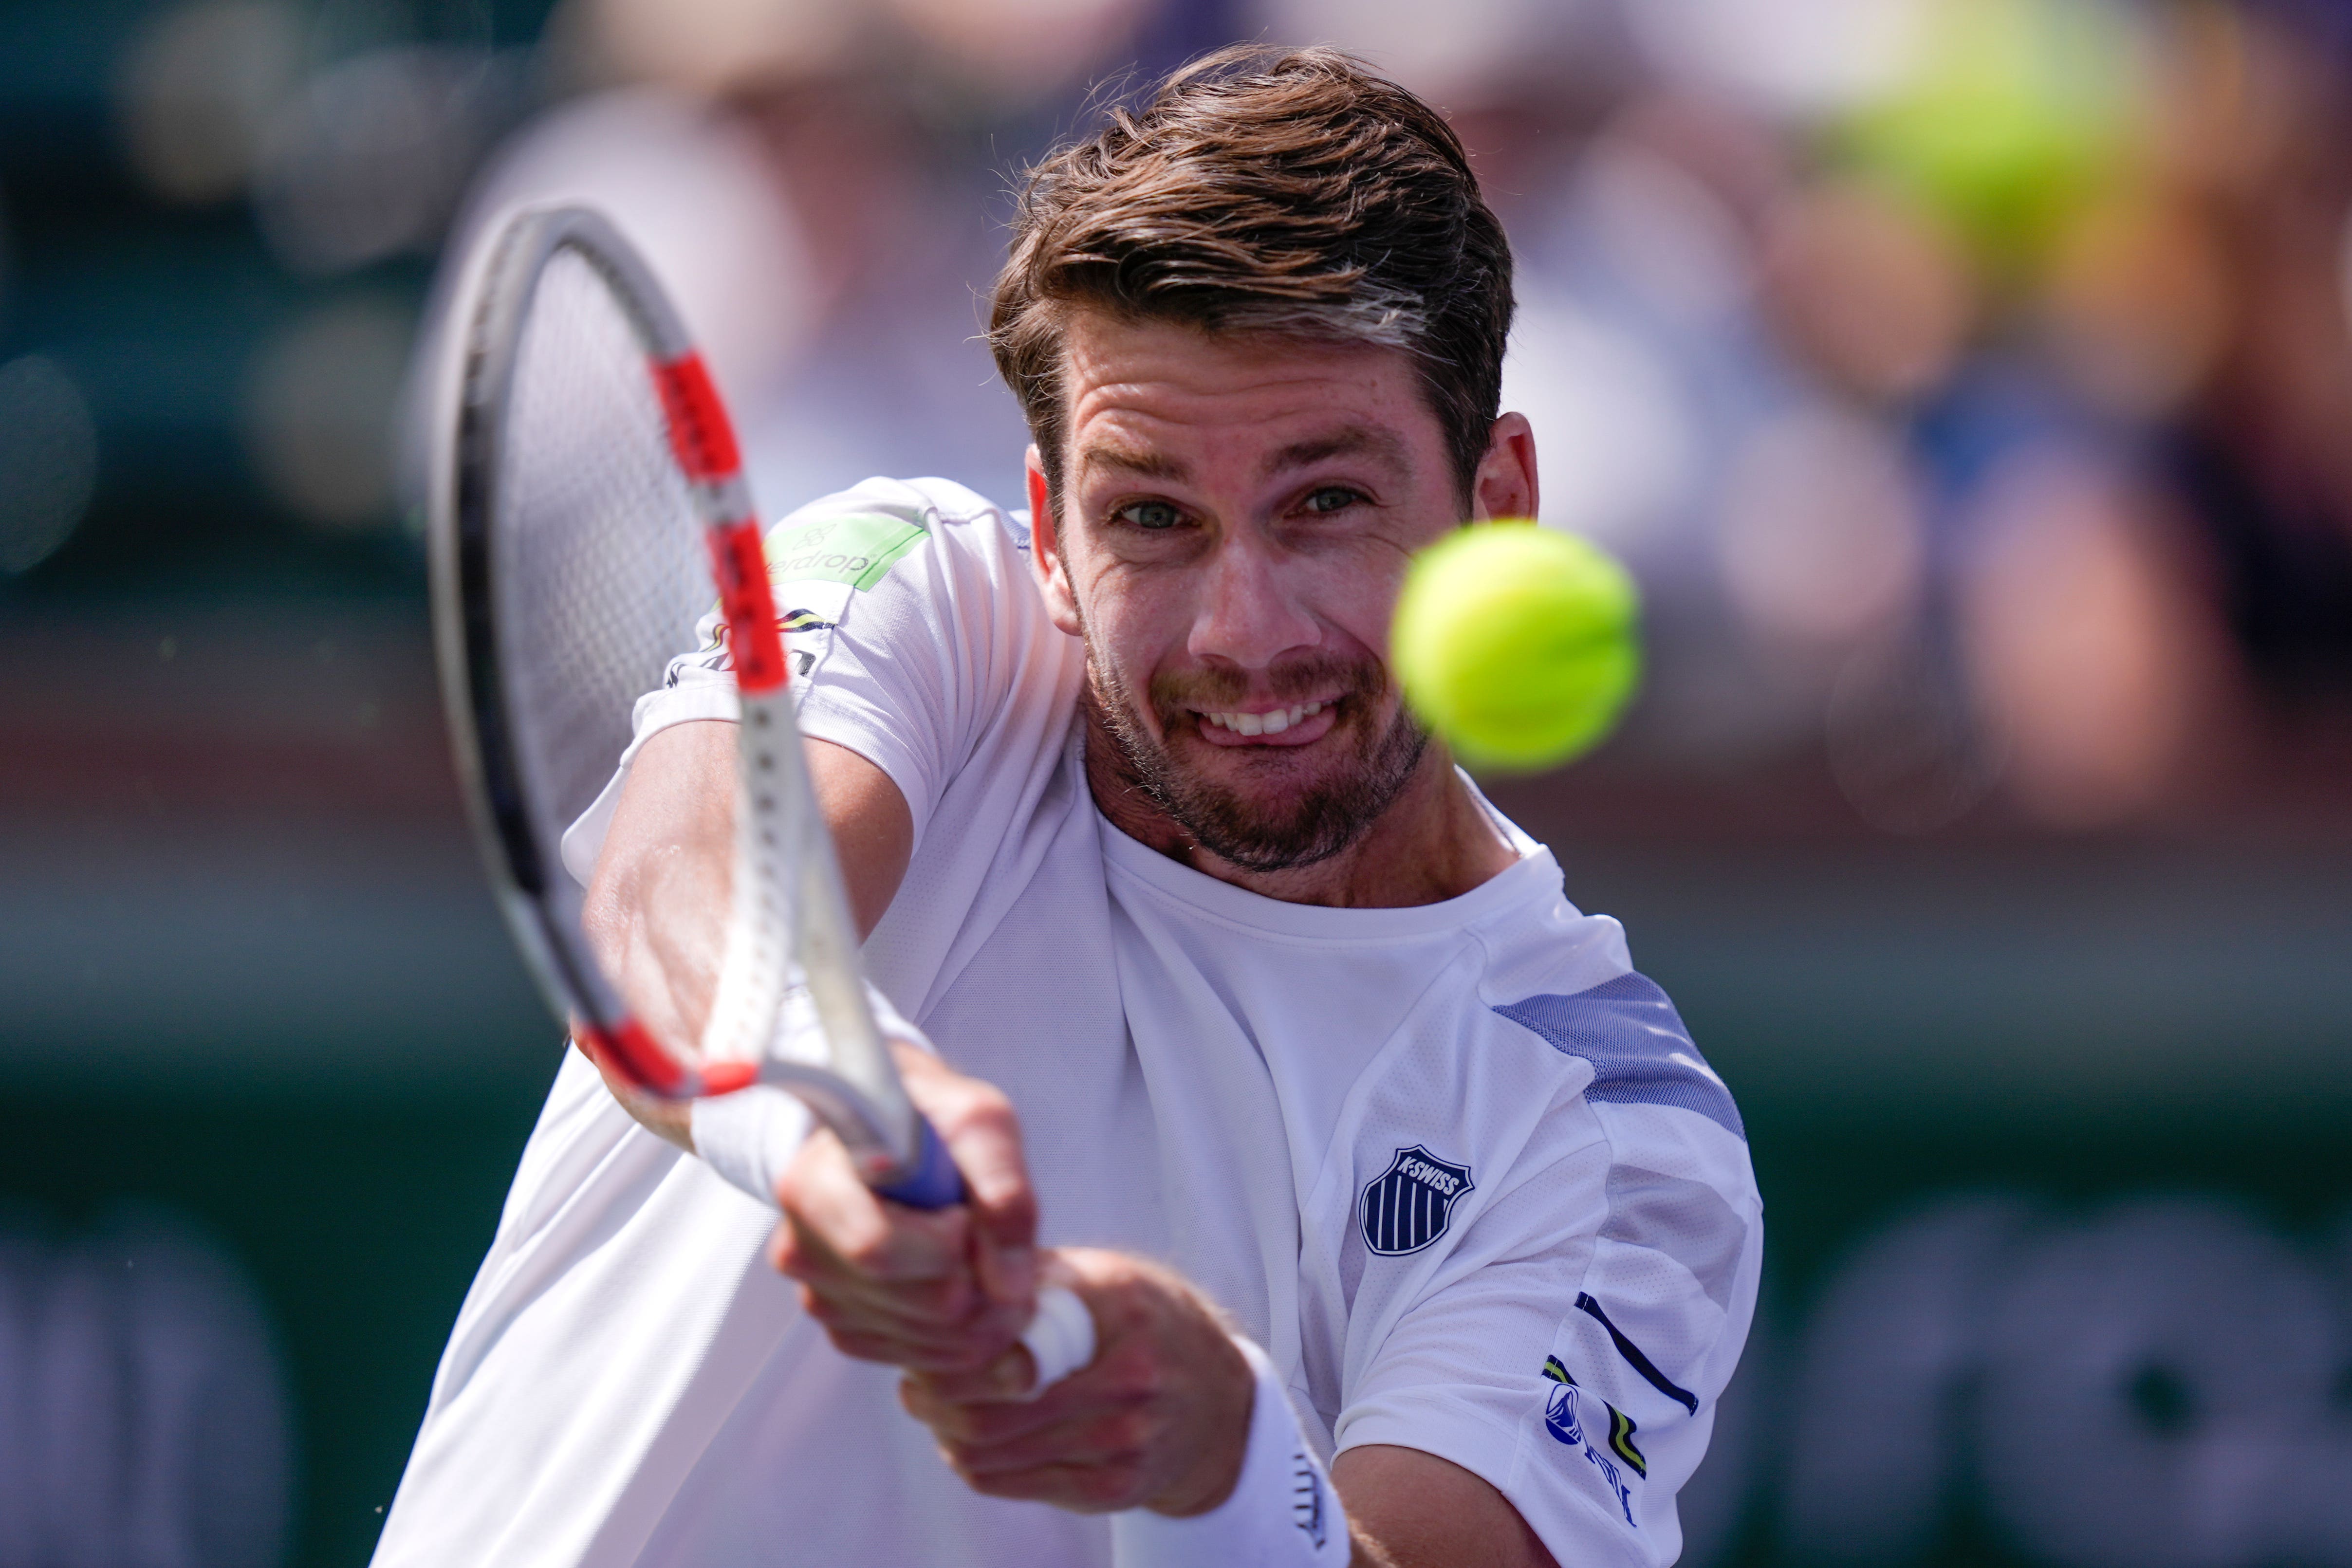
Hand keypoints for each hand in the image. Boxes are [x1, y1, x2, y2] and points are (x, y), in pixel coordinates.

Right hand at [770, 1044, 1037, 1373]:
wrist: (900, 1132)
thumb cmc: (931, 1117)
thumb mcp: (980, 1123)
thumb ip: (1004, 1191)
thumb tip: (1006, 1286)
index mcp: (813, 1185)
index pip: (878, 1248)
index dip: (947, 1245)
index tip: (966, 1212)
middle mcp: (802, 1247)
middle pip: (915, 1302)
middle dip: (981, 1285)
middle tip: (1004, 1249)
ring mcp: (819, 1294)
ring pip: (924, 1339)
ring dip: (981, 1315)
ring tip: (993, 1263)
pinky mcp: (844, 1326)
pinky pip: (916, 1357)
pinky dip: (959, 1335)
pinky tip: (967, 1286)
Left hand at [897, 1248, 1255, 1515]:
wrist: (1218, 1403)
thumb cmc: (1146, 1325)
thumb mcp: (1104, 1276)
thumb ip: (1034, 1276)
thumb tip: (952, 1278)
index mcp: (1121, 1309)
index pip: (1005, 1344)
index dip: (947, 1352)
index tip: (927, 1341)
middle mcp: (1130, 1378)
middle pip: (986, 1411)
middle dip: (933, 1399)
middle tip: (915, 1382)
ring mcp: (1125, 1442)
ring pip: (989, 1453)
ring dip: (946, 1432)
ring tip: (939, 1406)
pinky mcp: (1113, 1490)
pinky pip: (1010, 1483)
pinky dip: (975, 1462)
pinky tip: (974, 1437)